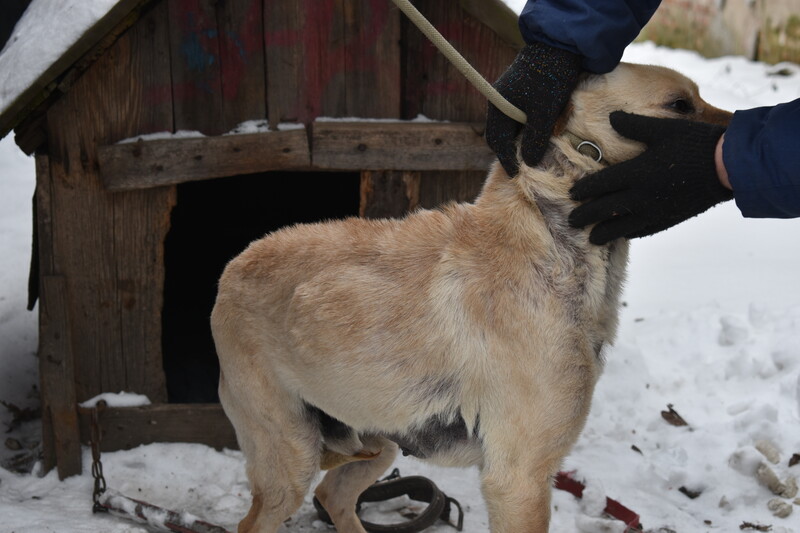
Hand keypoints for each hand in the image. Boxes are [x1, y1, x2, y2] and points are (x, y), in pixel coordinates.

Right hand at [486, 42, 581, 176]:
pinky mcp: (525, 92)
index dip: (507, 159)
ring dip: (524, 139)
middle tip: (527, 166)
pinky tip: (543, 133)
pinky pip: (523, 116)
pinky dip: (531, 128)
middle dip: (513, 151)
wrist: (562, 44)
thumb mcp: (545, 111)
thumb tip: (529, 162)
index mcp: (498, 105)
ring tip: (537, 152)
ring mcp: (512, 96)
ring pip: (514, 126)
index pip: (496, 141)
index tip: (517, 174)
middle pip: (503, 135)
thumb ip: (536, 138)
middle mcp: (501, 102)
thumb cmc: (550, 76)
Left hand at [568, 112, 733, 244]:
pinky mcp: (668, 219)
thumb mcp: (664, 129)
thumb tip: (612, 117)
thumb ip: (634, 125)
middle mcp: (641, 196)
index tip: (572, 194)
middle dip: (585, 217)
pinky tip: (623, 235)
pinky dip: (629, 233)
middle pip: (604, 210)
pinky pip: (643, 231)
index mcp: (637, 172)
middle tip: (572, 221)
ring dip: (603, 233)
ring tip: (591, 238)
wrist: (726, 168)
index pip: (601, 184)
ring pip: (621, 227)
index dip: (584, 190)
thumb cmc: (695, 143)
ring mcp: (654, 211)